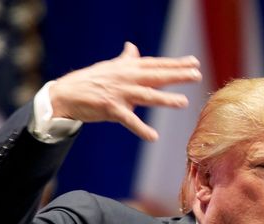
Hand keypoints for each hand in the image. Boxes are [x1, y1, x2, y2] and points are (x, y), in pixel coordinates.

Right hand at [48, 42, 201, 140]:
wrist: (66, 93)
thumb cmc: (91, 81)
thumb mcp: (110, 68)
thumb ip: (126, 60)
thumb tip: (132, 47)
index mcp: (128, 68)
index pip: (156, 64)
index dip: (176, 63)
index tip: (194, 62)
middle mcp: (126, 78)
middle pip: (156, 76)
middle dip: (177, 75)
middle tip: (197, 75)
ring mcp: (119, 93)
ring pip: (146, 96)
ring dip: (165, 99)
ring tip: (183, 102)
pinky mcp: (111, 109)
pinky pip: (129, 120)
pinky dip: (141, 129)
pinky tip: (153, 136)